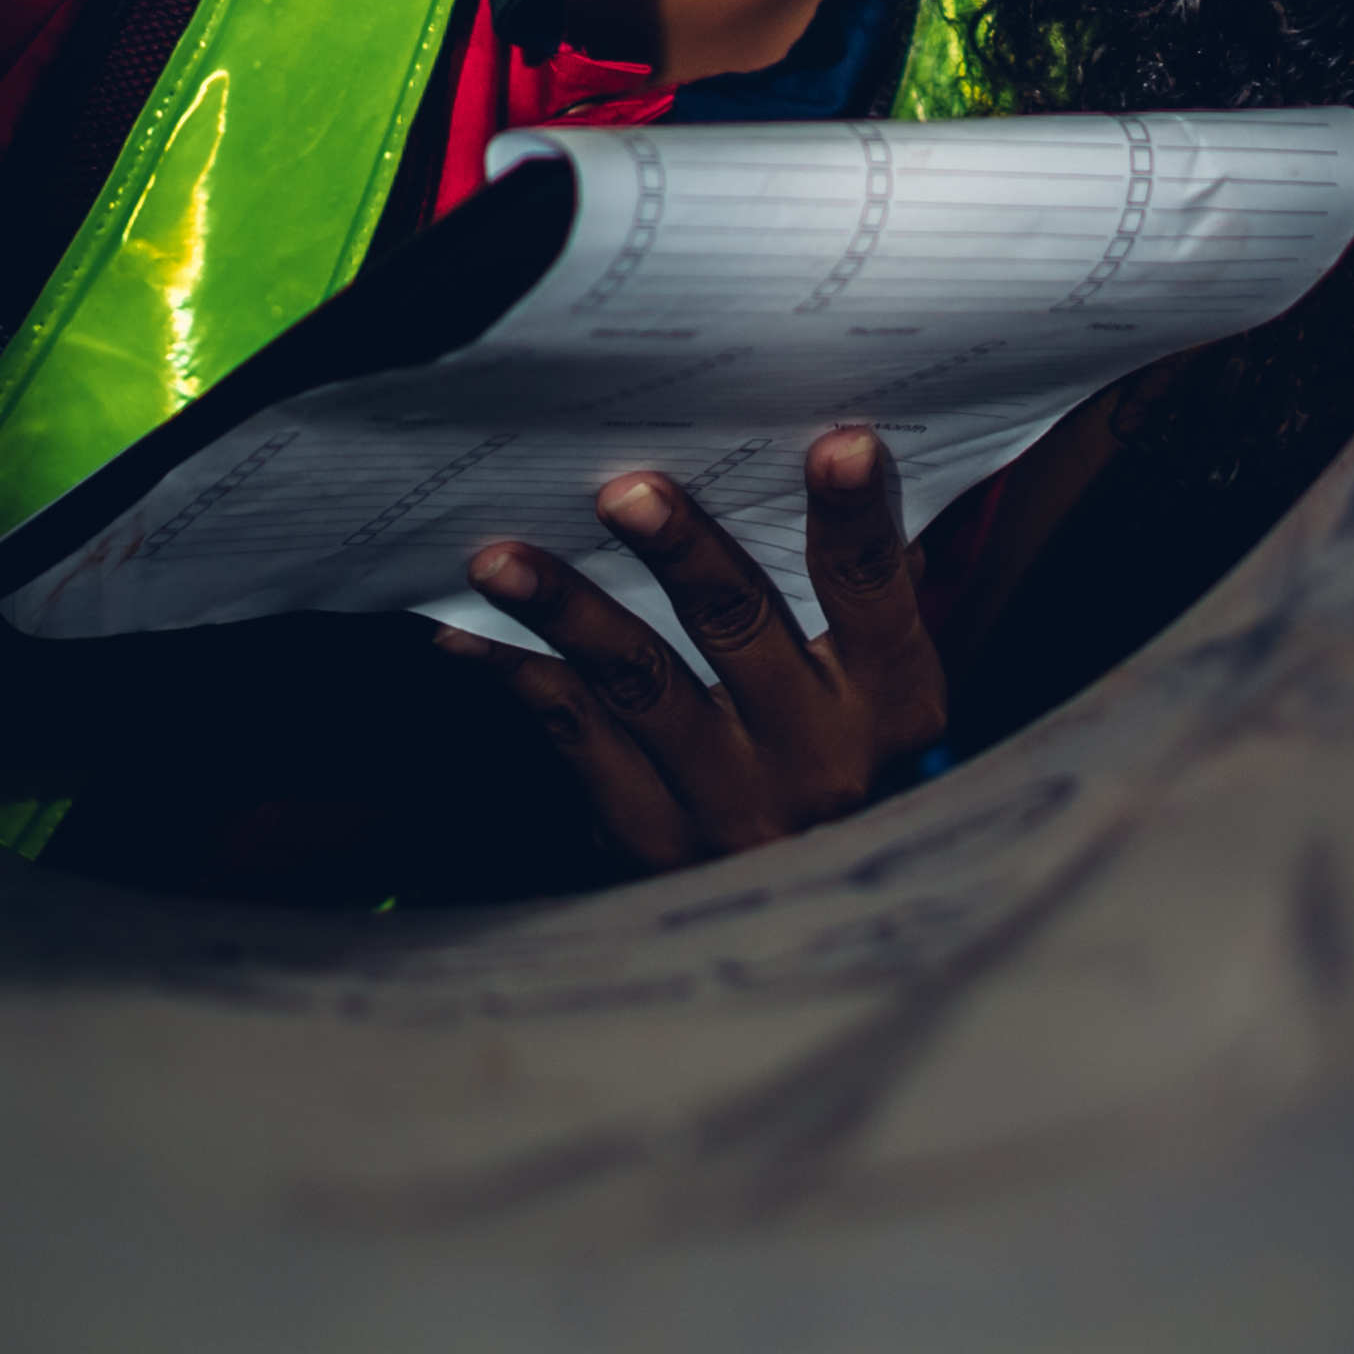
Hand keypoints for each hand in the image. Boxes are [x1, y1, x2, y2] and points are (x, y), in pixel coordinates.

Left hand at [446, 430, 949, 869]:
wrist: (802, 910)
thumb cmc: (838, 751)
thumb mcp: (878, 680)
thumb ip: (872, 581)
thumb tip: (851, 451)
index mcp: (889, 700)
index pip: (873, 592)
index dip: (856, 518)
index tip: (840, 443)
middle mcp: (815, 755)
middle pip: (739, 628)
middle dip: (681, 554)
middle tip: (624, 492)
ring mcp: (726, 802)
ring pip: (639, 682)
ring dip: (566, 611)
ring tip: (499, 559)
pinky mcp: (648, 834)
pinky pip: (572, 735)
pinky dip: (517, 675)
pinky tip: (464, 632)